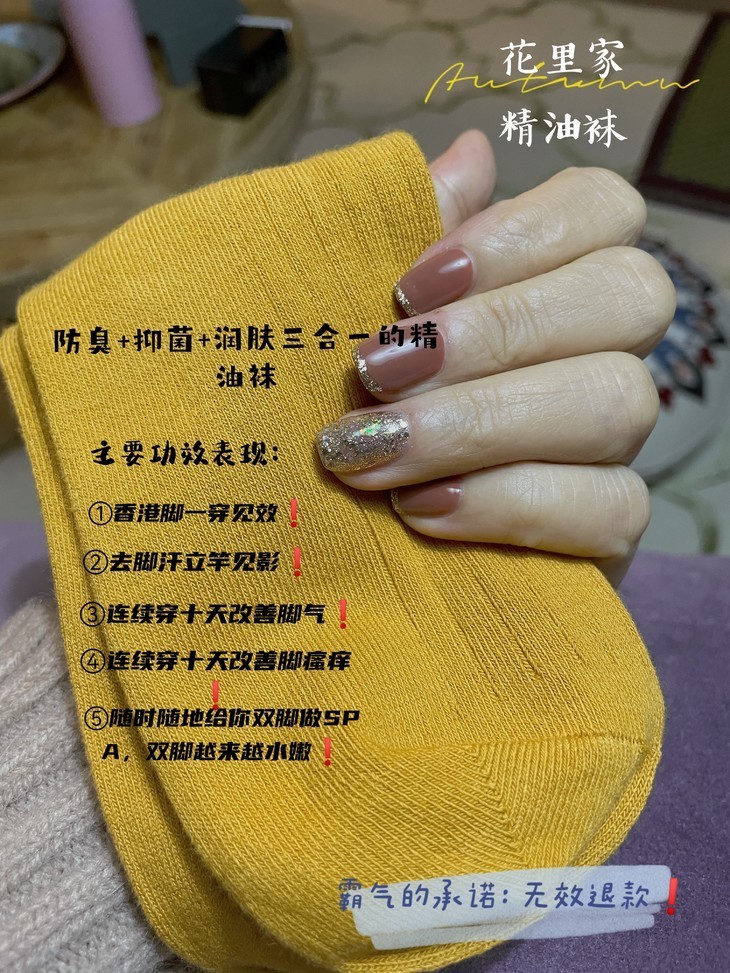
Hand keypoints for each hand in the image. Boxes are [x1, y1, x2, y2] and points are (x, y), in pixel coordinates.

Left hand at [315, 131, 674, 587]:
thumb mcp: (361, 313)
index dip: (519, 234)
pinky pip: (610, 507)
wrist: (347, 537)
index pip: (606, 209)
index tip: (409, 287)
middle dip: (494, 333)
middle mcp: (603, 351)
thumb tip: (473, 153)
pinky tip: (420, 510)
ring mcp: (612, 444)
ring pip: (619, 401)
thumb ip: (414, 234)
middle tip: (375, 371)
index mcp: (555, 280)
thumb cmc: (353, 405)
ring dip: (482, 423)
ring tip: (372, 450)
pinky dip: (506, 504)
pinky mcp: (607, 529)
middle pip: (628, 296)